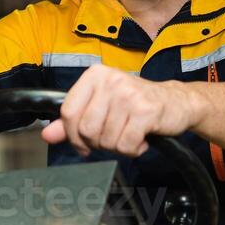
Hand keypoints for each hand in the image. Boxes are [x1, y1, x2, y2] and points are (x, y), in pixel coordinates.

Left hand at [40, 64, 198, 157]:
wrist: (177, 102)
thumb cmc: (137, 104)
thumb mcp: (102, 106)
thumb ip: (73, 121)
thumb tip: (47, 134)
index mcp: (95, 75)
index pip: (68, 112)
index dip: (72, 136)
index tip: (83, 144)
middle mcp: (110, 80)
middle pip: (86, 129)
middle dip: (99, 142)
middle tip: (114, 136)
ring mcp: (129, 94)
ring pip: (106, 140)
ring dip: (118, 146)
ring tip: (130, 134)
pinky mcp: (146, 111)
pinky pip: (125, 145)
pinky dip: (133, 150)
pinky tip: (141, 139)